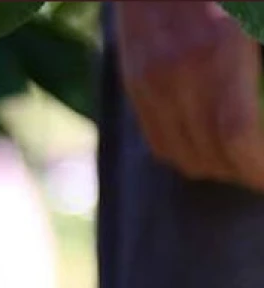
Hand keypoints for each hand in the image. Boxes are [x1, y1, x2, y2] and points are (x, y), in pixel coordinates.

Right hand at [115, 2, 263, 191]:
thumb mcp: (256, 16)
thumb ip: (260, 54)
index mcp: (215, 53)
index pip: (236, 135)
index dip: (256, 168)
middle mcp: (174, 75)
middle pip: (208, 153)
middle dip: (242, 173)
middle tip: (262, 173)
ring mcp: (148, 82)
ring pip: (179, 154)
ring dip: (214, 168)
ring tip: (242, 165)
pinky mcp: (134, 83)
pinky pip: (157, 139)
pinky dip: (186, 154)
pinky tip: (210, 149)